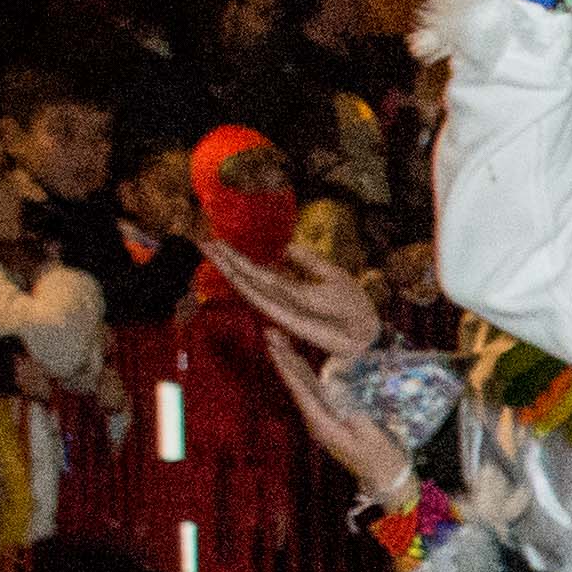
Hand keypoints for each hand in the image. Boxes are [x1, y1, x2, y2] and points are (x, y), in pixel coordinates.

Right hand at [204, 235, 381, 360]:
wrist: (369, 331)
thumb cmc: (354, 307)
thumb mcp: (330, 274)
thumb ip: (306, 262)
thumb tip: (285, 247)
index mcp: (289, 289)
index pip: (257, 270)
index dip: (236, 257)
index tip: (216, 241)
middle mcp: (280, 299)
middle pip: (247, 277)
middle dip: (225, 260)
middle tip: (202, 241)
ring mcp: (282, 308)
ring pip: (248, 286)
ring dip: (229, 268)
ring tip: (210, 250)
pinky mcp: (289, 318)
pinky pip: (263, 300)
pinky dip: (246, 285)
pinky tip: (232, 272)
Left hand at [270, 341, 417, 499]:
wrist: (387, 478)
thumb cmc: (382, 456)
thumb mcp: (369, 431)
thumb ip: (349, 407)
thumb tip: (334, 384)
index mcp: (322, 424)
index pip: (300, 389)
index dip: (287, 366)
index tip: (275, 345)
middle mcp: (317, 420)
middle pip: (297, 384)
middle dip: (284, 358)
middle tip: (270, 333)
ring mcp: (323, 420)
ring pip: (304, 387)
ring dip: (292, 363)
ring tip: (280, 341)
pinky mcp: (332, 419)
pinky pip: (314, 392)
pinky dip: (305, 374)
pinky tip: (300, 362)